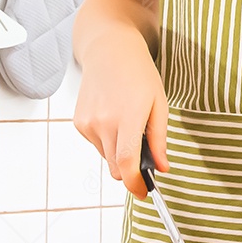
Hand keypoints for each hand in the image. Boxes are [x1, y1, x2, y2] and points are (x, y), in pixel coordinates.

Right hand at [73, 33, 167, 198]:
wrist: (108, 50)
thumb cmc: (138, 73)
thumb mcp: (159, 104)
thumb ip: (159, 140)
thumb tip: (162, 168)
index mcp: (127, 116)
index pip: (127, 162)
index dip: (136, 184)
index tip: (145, 192)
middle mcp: (103, 121)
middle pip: (116, 167)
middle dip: (131, 169)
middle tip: (145, 154)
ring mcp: (87, 123)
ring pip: (106, 158)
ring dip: (119, 152)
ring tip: (128, 124)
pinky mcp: (78, 122)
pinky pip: (96, 145)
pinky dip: (107, 141)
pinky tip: (113, 118)